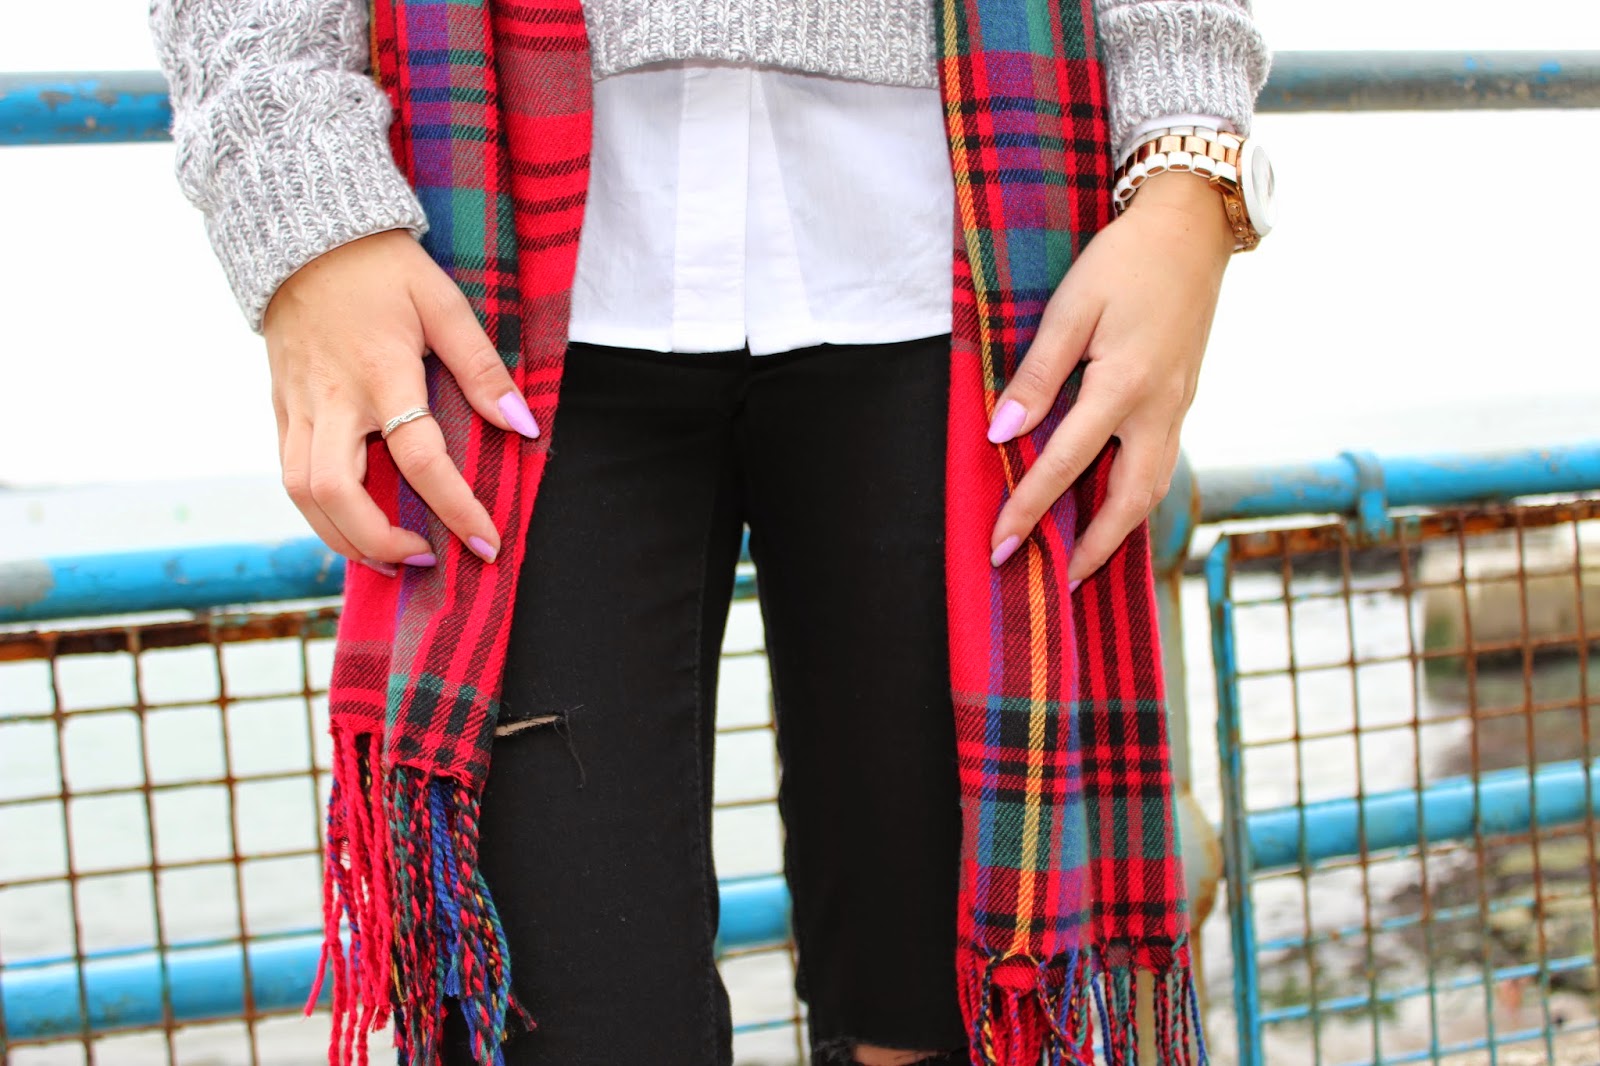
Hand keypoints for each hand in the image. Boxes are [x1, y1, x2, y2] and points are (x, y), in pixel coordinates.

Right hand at [262, 229, 539, 574]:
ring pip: (301, 493)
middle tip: (426, 559)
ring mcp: (296, 405)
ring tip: (391, 557)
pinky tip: (354, 525)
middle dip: (378, 541)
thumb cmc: (383, 269)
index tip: (486, 542)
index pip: (419, 457)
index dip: (455, 507)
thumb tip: (523, 425)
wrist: (303, 235)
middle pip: (333, 492)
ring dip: (343, 538)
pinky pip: (289, 475)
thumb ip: (482, 367)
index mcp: (379, 372)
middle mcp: (331, 398)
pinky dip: (320, 512)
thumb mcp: (443, 303)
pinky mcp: (280, 407)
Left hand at [985, 171, 1235, 583]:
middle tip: (1054, 582)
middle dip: (1093, 548)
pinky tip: (1110, 506)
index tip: (999, 542)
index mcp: (1126, 385)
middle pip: (1130, 500)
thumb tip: (1002, 432)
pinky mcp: (1184, 399)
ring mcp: (1179, 407)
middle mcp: (1160, 408)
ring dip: (1119, 530)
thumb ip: (1037, 373)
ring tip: (1082, 560)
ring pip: (1154, 488)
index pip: (1066, 463)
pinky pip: (1161, 464)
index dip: (1029, 508)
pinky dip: (1136, 498)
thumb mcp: (1071, 307)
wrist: (1193, 228)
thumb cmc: (1125, 260)